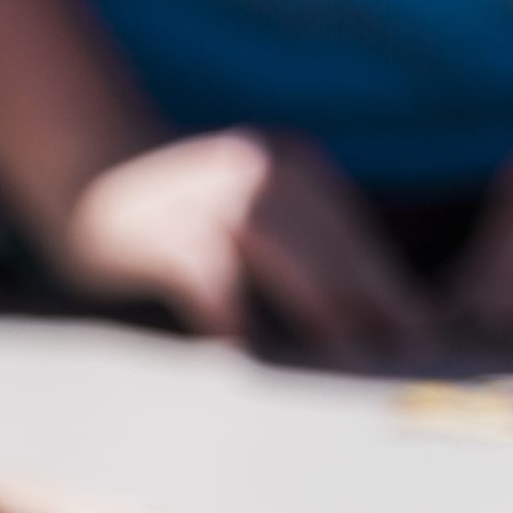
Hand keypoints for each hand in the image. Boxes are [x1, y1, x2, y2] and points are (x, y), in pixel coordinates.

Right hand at [55, 130, 434, 355]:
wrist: (86, 158)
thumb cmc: (183, 203)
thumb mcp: (255, 198)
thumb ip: (304, 237)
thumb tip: (366, 311)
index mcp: (291, 168)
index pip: (354, 232)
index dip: (391, 282)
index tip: (426, 331)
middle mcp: (257, 174)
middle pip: (330, 242)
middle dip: (373, 297)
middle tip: (406, 351)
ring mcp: (208, 199)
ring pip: (281, 251)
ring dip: (320, 299)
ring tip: (349, 351)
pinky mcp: (162, 232)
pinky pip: (206, 278)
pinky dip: (230, 313)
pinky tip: (248, 353)